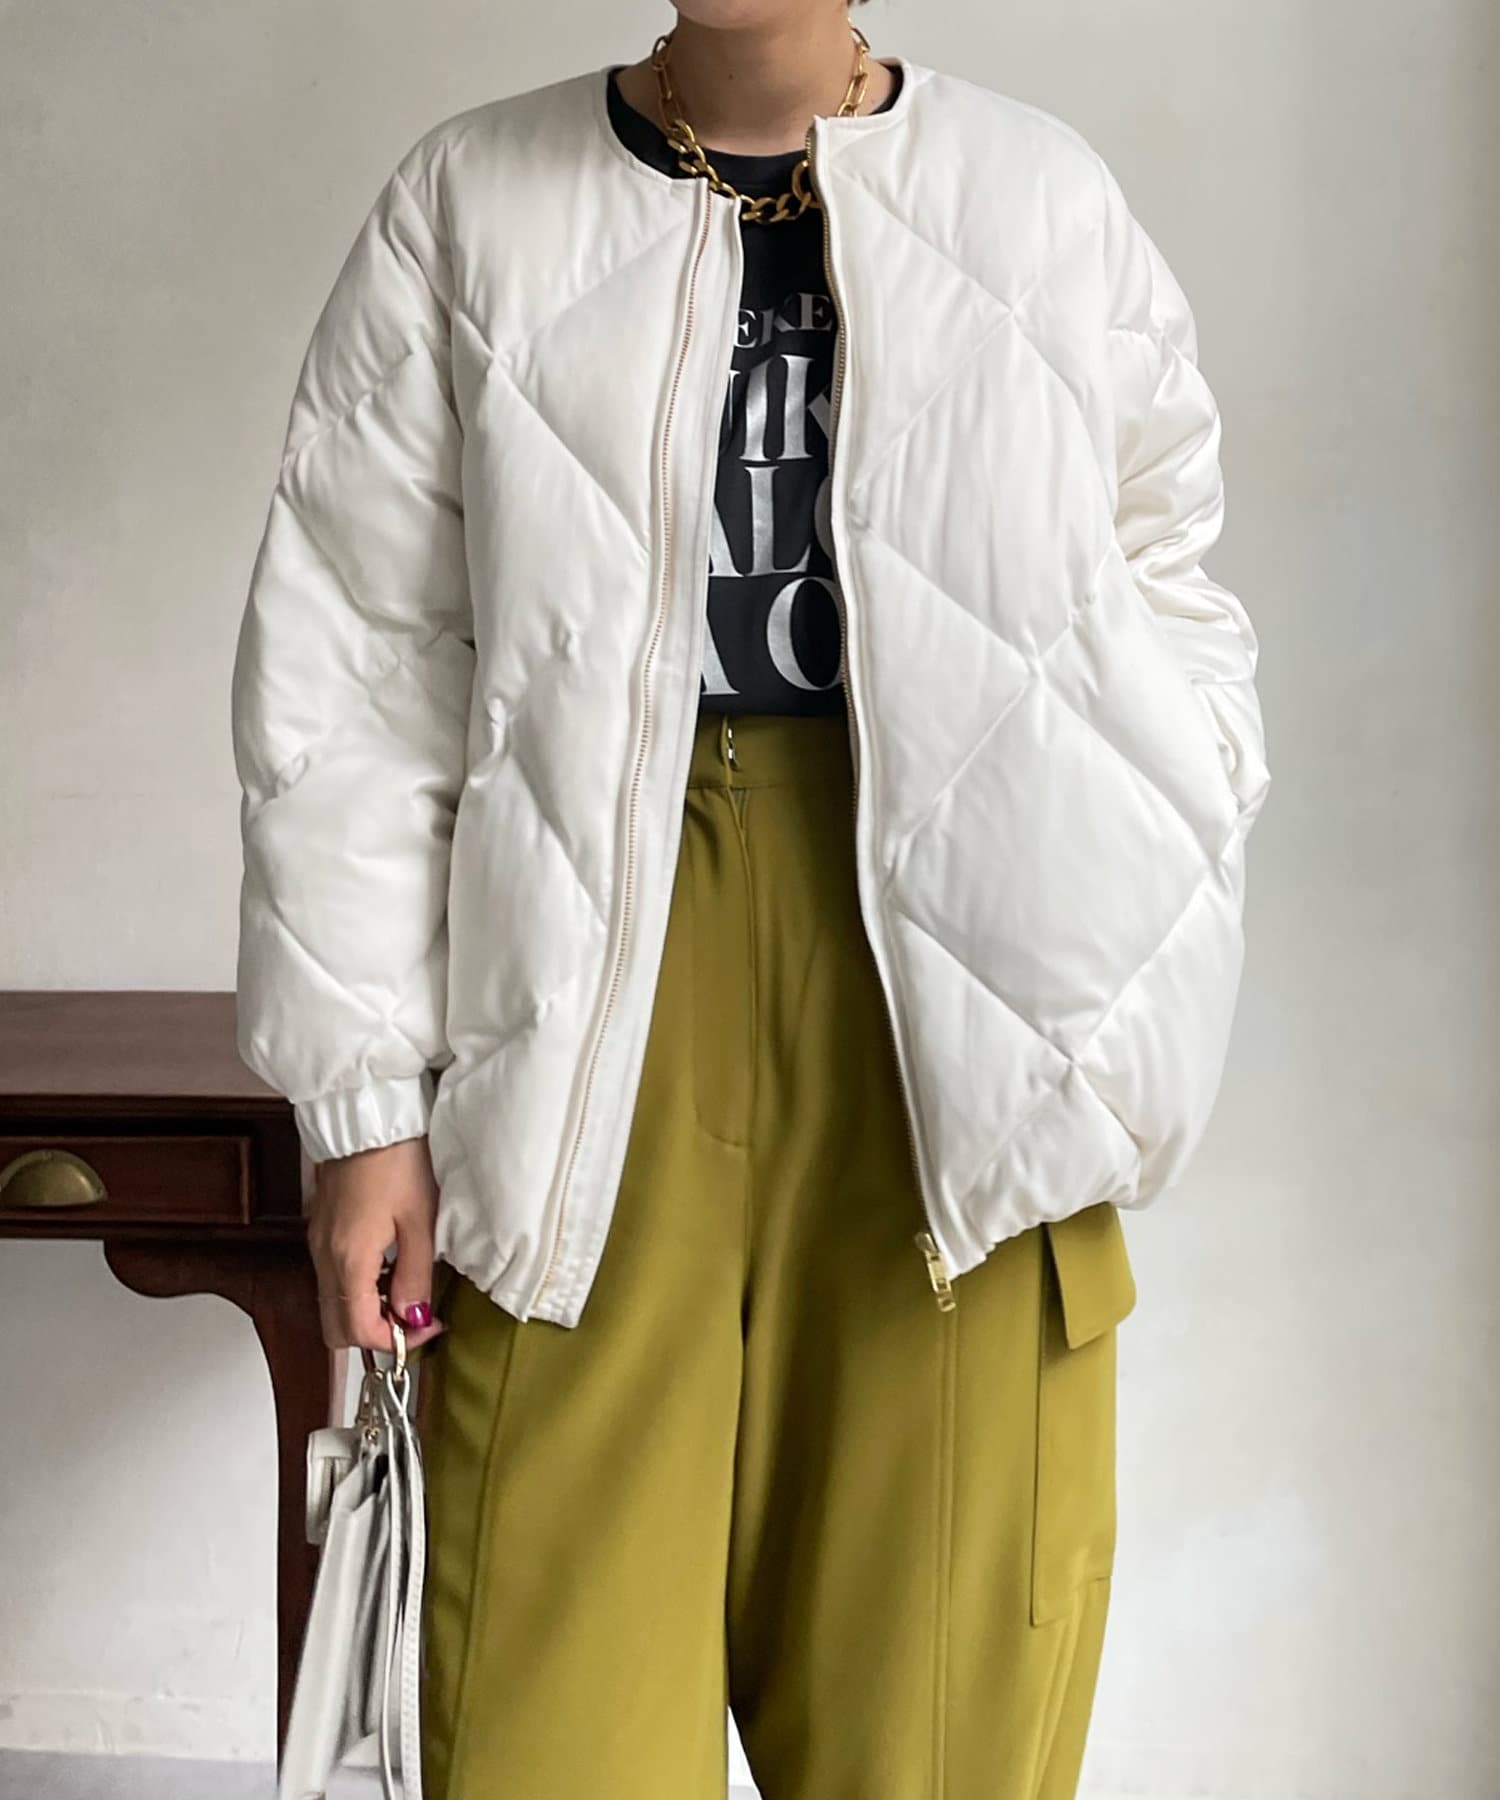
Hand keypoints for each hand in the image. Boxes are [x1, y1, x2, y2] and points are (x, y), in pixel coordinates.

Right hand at [308, 1136, 446, 1353]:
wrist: (366, 1114)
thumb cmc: (397, 1158)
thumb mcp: (421, 1220)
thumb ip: (416, 1275)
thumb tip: (414, 1316)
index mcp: (348, 1259)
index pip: (359, 1331)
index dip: (396, 1342)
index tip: (428, 1328)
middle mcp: (323, 1257)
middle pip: (335, 1328)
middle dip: (376, 1334)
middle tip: (415, 1317)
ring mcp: (318, 1243)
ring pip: (332, 1305)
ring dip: (368, 1311)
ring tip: (407, 1289)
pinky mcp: (321, 1229)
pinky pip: (332, 1278)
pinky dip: (358, 1288)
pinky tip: (388, 1267)